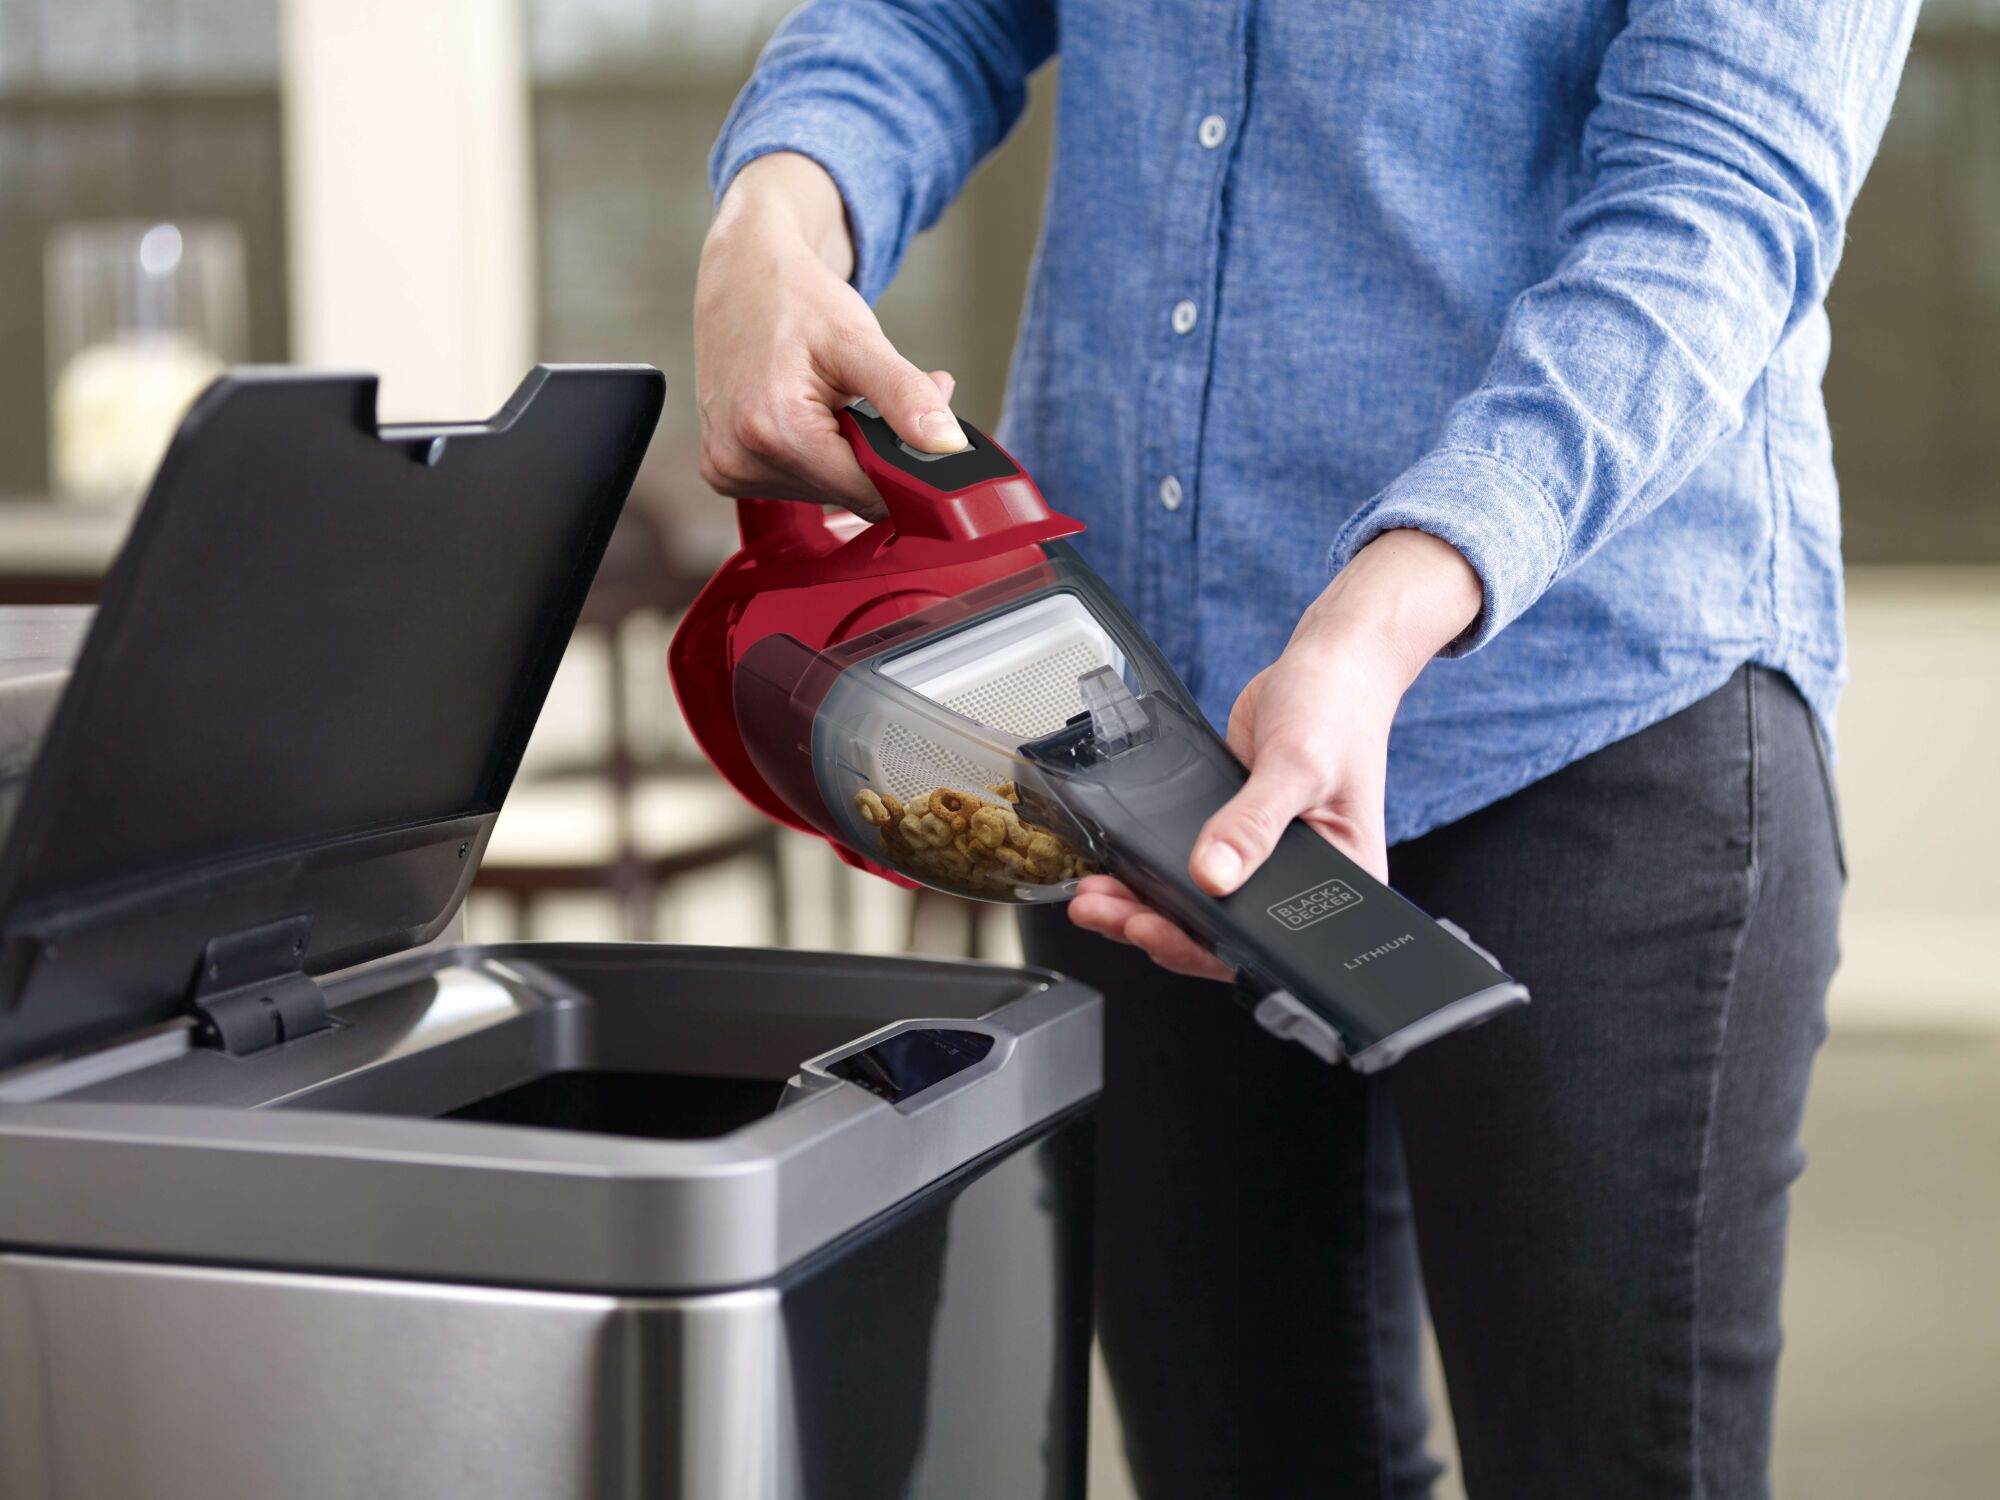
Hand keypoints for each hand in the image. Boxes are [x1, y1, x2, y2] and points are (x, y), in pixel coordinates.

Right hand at [694, 152, 967, 519]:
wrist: (742, 277)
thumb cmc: (796, 299)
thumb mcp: (858, 339)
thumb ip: (905, 396)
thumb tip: (948, 444)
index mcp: (775, 431)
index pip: (868, 494)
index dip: (902, 468)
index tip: (914, 430)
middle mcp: (741, 460)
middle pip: (845, 494)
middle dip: (872, 453)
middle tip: (870, 398)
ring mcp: (727, 470)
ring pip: (823, 492)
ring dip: (843, 454)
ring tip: (835, 400)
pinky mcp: (723, 471)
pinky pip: (795, 484)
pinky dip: (814, 455)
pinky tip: (807, 414)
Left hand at [1068, 529, 1481, 980]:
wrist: (1326, 667)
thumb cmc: (1338, 713)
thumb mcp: (1298, 766)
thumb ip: (1254, 823)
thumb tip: (1212, 874)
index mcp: (1340, 885)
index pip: (1267, 942)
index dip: (1204, 947)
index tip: (1153, 930)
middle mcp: (1298, 885)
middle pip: (1220, 932)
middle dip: (1156, 929)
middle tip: (1107, 913)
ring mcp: (1260, 863)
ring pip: (1195, 906)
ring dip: (1140, 905)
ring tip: (1095, 899)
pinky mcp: (1229, 837)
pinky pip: (1184, 868)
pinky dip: (1146, 872)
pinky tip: (1111, 868)